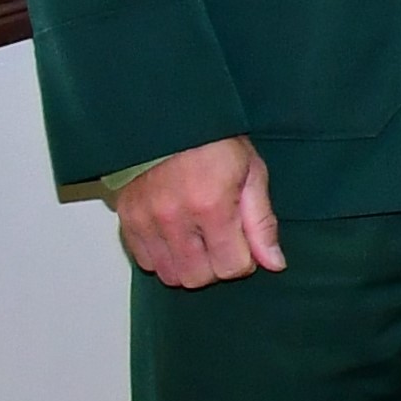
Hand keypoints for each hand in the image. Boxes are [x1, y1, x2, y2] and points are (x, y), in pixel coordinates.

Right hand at [112, 137, 279, 288]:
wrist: (168, 122)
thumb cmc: (215, 145)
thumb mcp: (252, 175)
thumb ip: (262, 223)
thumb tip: (274, 264)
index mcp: (211, 206)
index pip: (231, 267)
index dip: (245, 262)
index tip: (246, 245)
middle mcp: (174, 219)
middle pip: (198, 278)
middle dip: (217, 267)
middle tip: (222, 243)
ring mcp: (146, 222)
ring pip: (170, 275)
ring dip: (189, 266)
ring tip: (199, 240)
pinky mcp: (127, 221)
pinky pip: (145, 262)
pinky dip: (164, 258)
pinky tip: (177, 236)